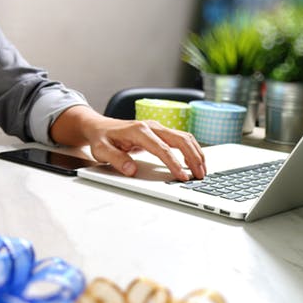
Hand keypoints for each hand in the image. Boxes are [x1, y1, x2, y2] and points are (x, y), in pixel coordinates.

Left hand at [51, 106, 205, 180]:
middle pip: (180, 139)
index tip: (182, 176)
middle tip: (200, 175)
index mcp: (139, 130)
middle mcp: (152, 126)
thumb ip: (116, 160)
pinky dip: (191, 149)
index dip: (174, 163)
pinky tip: (196, 161)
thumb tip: (131, 170)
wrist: (99, 126)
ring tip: (202, 170)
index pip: (162, 148)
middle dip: (193, 157)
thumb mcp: (101, 151)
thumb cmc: (101, 138)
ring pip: (184, 137)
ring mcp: (157, 128)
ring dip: (196, 153)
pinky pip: (181, 138)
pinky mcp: (160, 132)